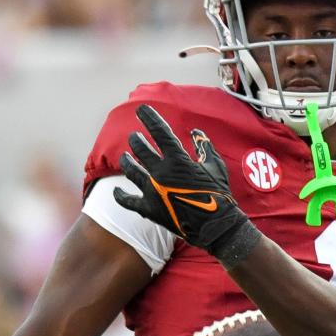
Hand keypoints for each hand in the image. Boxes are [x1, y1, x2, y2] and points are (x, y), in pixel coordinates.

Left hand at [113, 104, 249, 255]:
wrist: (215, 226)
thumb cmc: (219, 195)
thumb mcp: (216, 167)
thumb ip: (204, 147)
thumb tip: (195, 132)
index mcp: (178, 160)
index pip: (159, 132)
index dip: (149, 118)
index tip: (141, 109)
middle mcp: (161, 173)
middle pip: (140, 149)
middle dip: (136, 140)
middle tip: (134, 137)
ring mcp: (152, 191)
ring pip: (131, 170)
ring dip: (127, 161)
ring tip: (125, 157)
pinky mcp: (149, 209)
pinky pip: (128, 200)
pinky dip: (120, 195)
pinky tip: (116, 190)